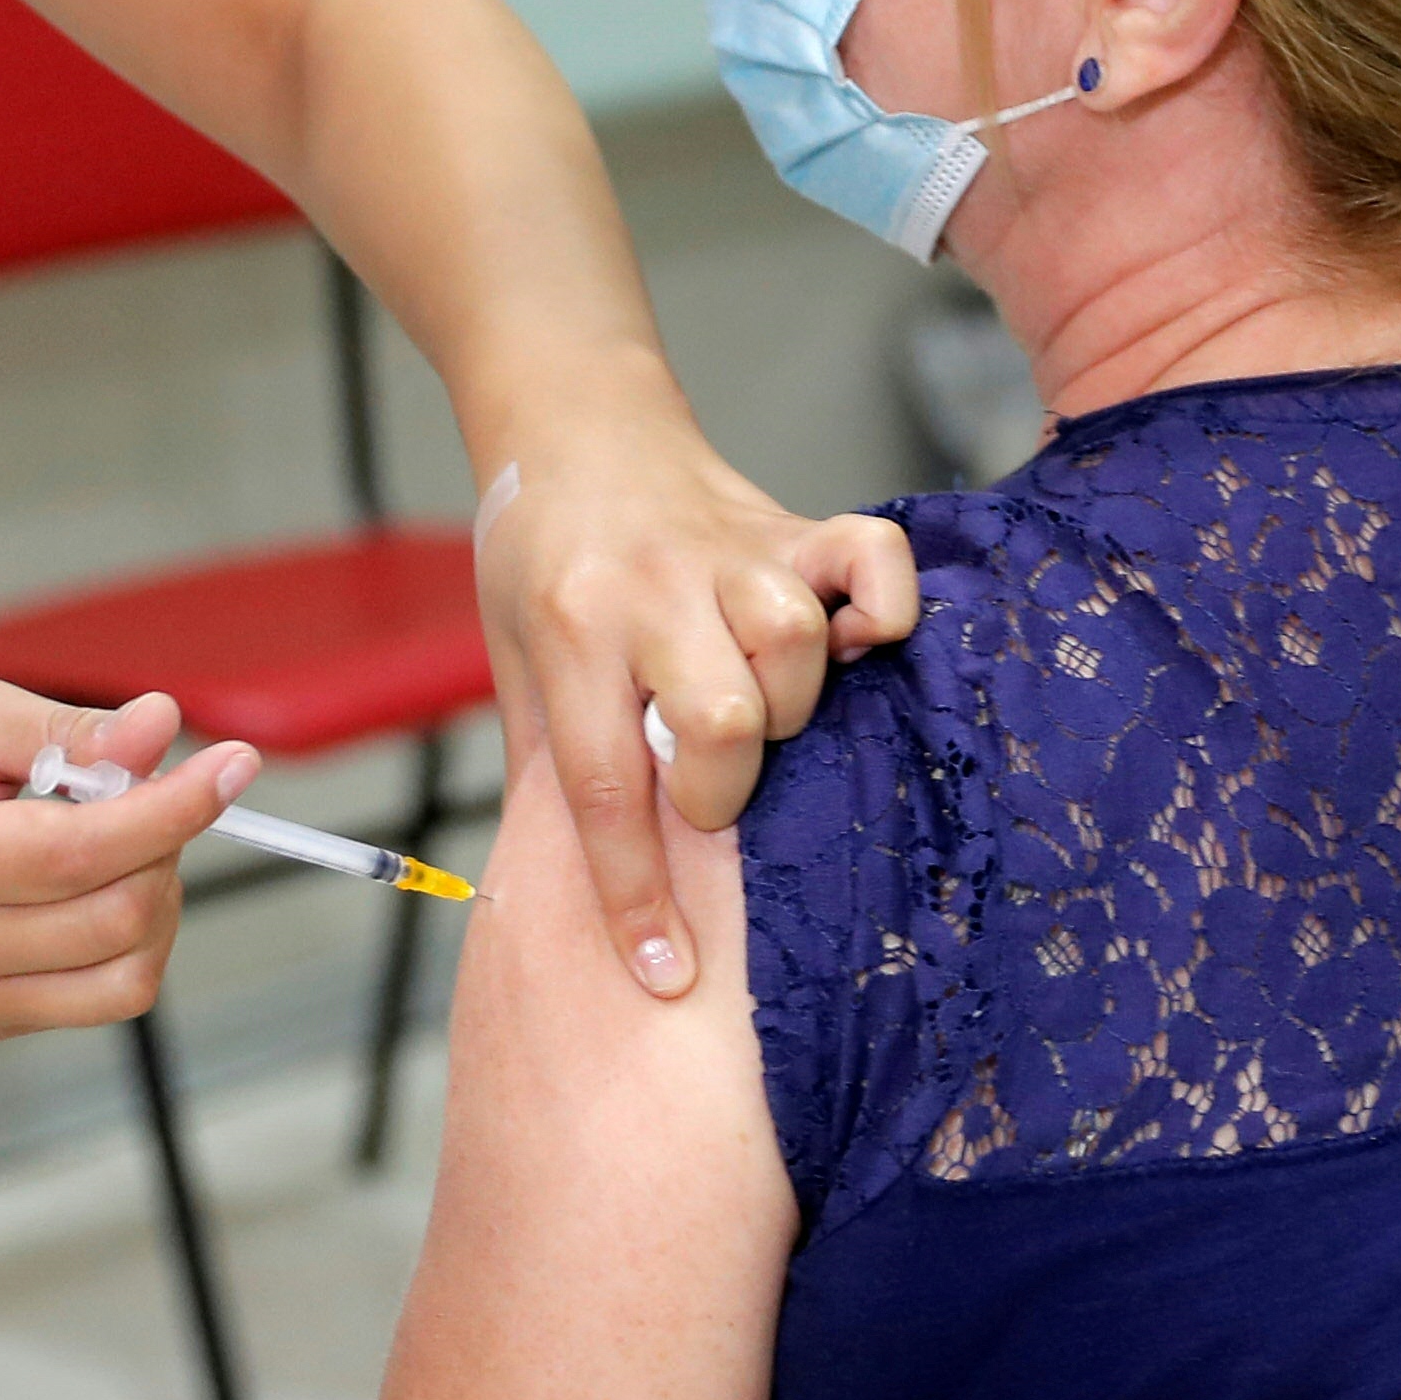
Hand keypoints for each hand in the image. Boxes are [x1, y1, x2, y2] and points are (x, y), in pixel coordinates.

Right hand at [0, 676, 256, 1041]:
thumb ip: (64, 729)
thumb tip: (161, 733)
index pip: (74, 855)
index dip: (171, 811)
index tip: (233, 765)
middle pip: (109, 924)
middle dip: (164, 849)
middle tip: (147, 786)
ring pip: (117, 981)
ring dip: (152, 903)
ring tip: (117, 836)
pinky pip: (89, 998)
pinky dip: (115, 939)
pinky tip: (79, 879)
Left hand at [475, 397, 916, 998]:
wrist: (571, 423)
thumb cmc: (539, 560)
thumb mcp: (517, 659)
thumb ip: (557, 758)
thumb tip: (590, 904)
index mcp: (570, 630)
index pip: (604, 787)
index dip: (636, 896)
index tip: (665, 976)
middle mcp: (652, 588)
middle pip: (720, 719)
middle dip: (720, 788)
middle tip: (703, 787)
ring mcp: (730, 550)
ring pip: (795, 645)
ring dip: (788, 704)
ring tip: (761, 709)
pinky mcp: (794, 523)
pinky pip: (872, 556)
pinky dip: (883, 604)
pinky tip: (857, 640)